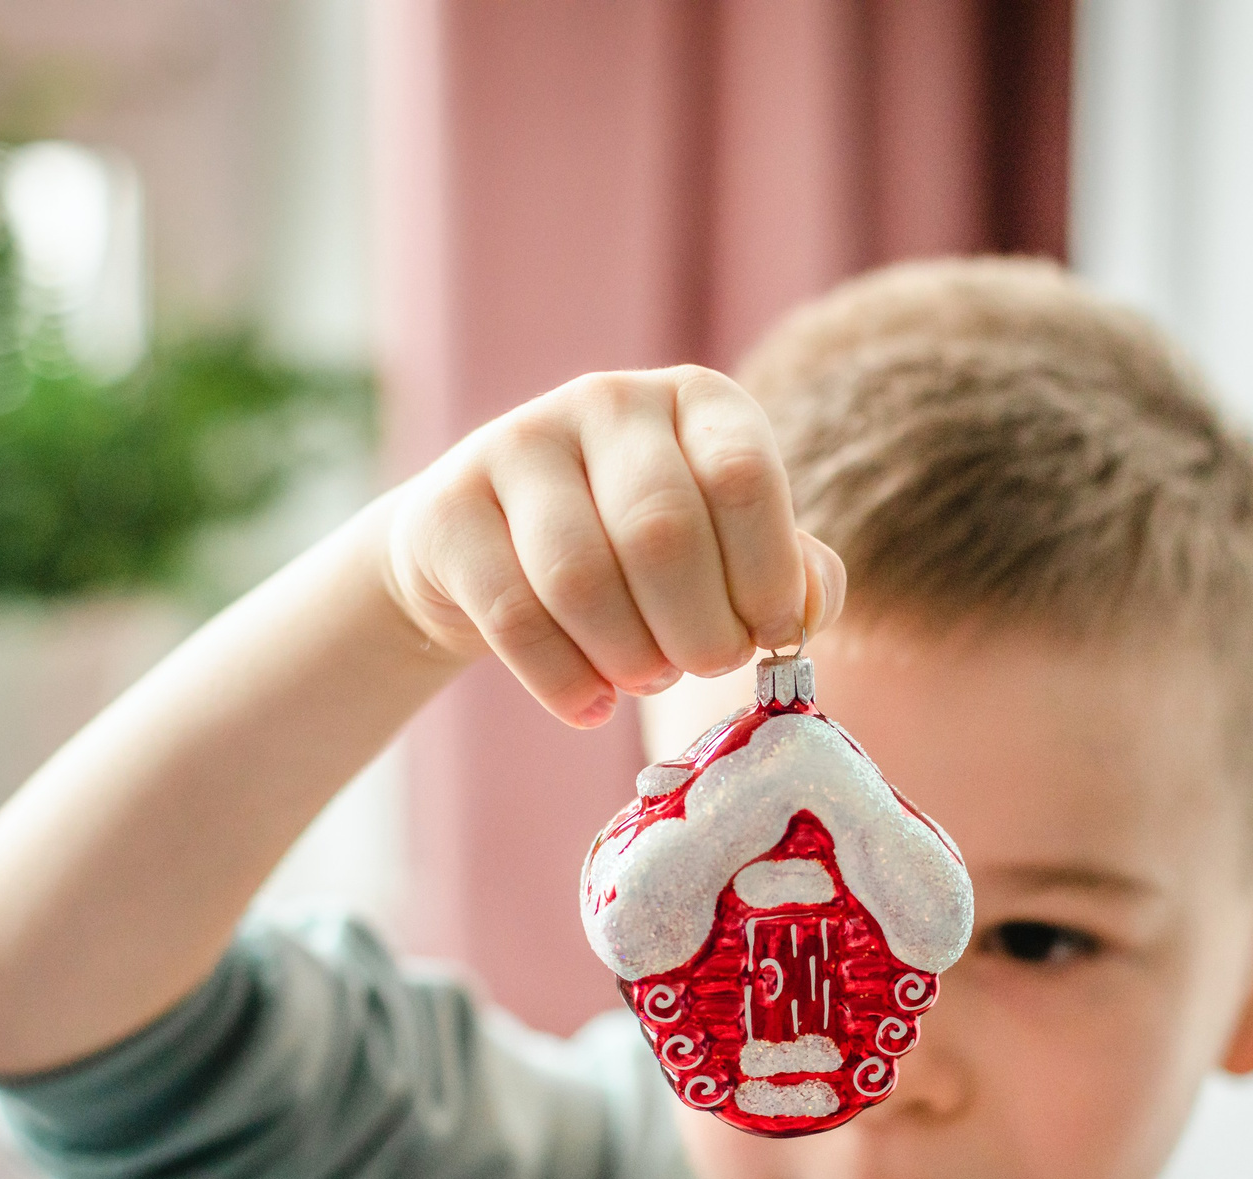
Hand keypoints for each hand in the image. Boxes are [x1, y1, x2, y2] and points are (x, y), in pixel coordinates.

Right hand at [383, 366, 847, 726]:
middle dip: (698, 630)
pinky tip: (590, 703)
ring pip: (581, 580)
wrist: (491, 554)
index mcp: (696, 400)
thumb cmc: (640, 557)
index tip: (767, 634)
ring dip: (629, 658)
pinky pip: (515, 616)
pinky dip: (565, 682)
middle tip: (700, 666)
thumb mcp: (728, 550)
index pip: (742, 477)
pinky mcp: (448, 508)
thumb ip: (788, 575)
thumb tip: (804, 609)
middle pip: (662, 532)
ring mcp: (518, 444)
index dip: (765, 574)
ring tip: (644, 677)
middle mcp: (607, 402)